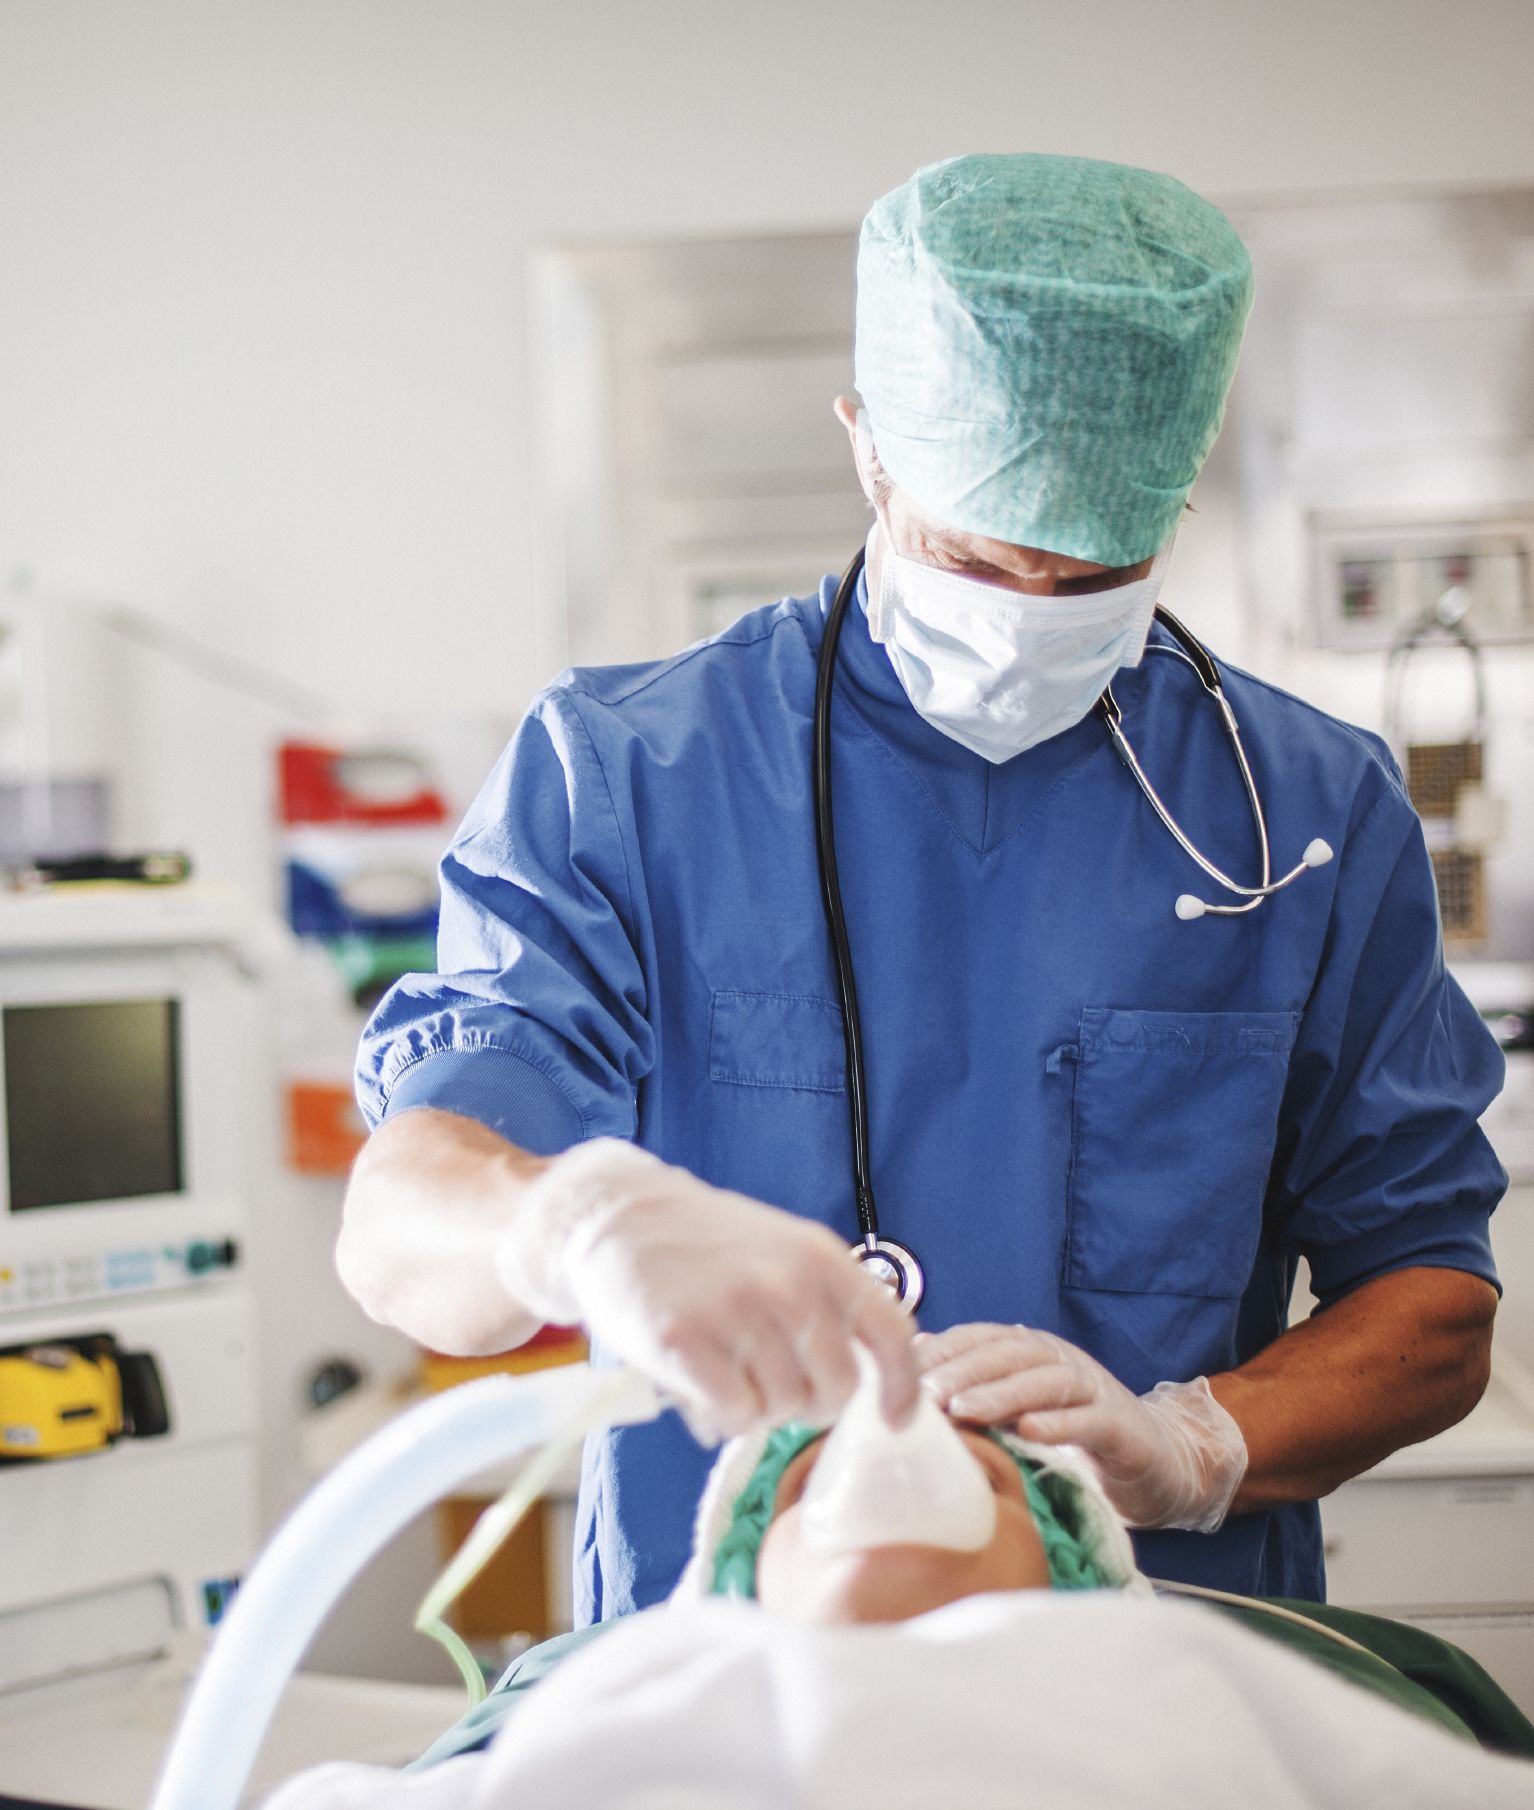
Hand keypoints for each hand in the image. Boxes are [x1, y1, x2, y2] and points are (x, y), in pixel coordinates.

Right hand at [495, 1138, 918, 1440]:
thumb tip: (865, 1386)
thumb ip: (823, 1305)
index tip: (895, 1420)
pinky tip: (699, 1380)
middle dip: (807, 1402)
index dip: (901, 1386)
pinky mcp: (687, 1341)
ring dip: (756, 1405)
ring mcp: (738, 1311)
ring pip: (782, 1408)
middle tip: (768, 1382)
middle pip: (836, 1390)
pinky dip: (721, 1413)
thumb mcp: (781, 1251)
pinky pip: (735, 1416)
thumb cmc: (704, 1244)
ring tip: (725, 1368)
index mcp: (821, 1257)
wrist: (616, 1216)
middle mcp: (789, 1283)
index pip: (891, 1333)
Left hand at [916, 1322, 1246, 1531]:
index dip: (942, 1350)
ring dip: (1002, 1394)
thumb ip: (975, 1396)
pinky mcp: (1121, 1425)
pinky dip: (1059, 1424)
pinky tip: (1029, 1433)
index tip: (901, 1370)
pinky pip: (1089, 1419)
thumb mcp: (1017, 1414)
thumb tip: (908, 1382)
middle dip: (963, 1371)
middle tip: (926, 1393)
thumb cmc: (1071, 1439)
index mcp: (1029, 1353)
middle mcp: (1059, 1360)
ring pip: (1044, 1381)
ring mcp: (1093, 1388)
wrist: (1155, 1464)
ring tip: (965, 1411)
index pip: (978, 1339)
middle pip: (1006, 1355)